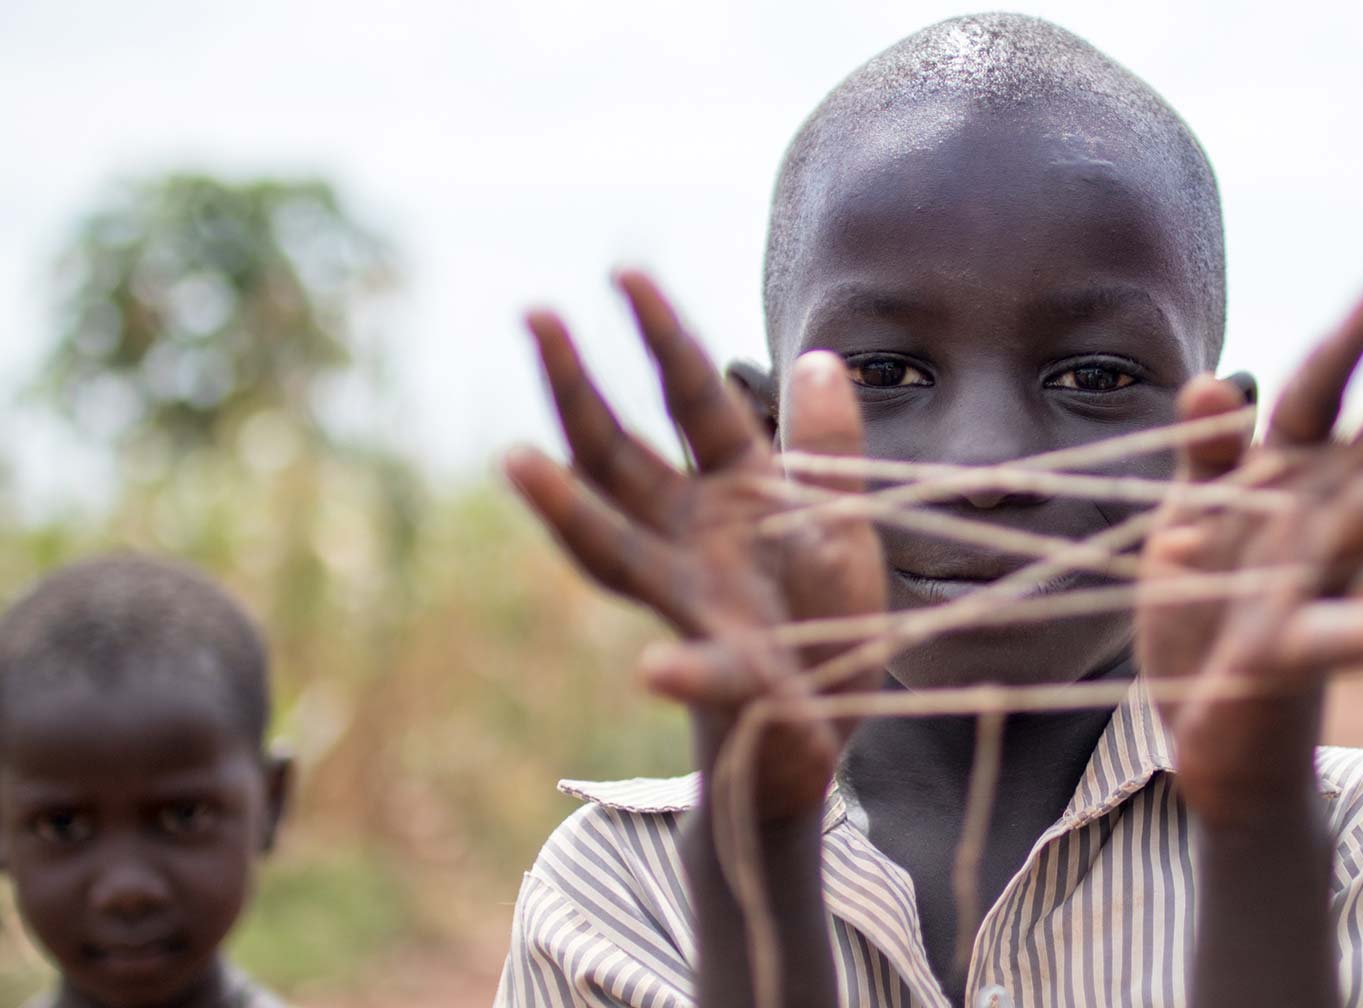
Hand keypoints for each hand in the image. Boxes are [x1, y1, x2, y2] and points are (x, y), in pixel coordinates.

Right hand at [504, 270, 884, 823]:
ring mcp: (696, 602)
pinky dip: (681, 674)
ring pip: (617, 552)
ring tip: (517, 461)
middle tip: (536, 316)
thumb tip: (820, 356)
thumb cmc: (826, 602)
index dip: (661, 335)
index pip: (689, 397)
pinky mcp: (730, 675)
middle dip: (578, 389)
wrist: (829, 708)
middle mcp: (691, 535)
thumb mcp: (841, 513)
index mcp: (732, 484)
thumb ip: (828, 445)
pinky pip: (702, 672)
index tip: (622, 270)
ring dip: (567, 510)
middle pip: (619, 456)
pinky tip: (654, 672)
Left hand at [1135, 277, 1362, 826]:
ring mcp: (1310, 580)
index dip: (1356, 334)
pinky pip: (1331, 637)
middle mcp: (1315, 518)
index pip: (1324, 388)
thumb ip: (1206, 453)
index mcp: (1285, 478)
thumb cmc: (1204, 612)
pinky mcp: (1284, 654)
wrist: (1207, 734)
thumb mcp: (1187, 517)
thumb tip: (1218, 379)